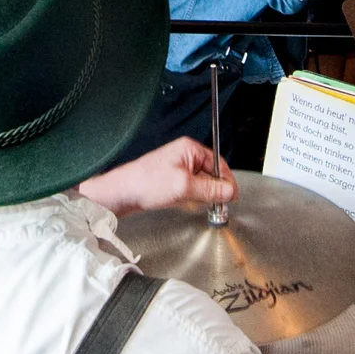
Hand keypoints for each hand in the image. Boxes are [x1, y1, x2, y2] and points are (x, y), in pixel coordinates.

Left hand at [77, 137, 233, 216]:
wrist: (122, 192)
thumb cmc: (146, 183)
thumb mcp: (184, 187)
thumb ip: (210, 189)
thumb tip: (229, 191)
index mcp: (190, 149)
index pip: (219, 163)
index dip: (227, 181)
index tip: (231, 197)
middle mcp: (185, 155)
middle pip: (211, 173)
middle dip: (215, 189)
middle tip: (218, 204)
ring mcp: (178, 166)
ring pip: (201, 181)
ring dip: (203, 194)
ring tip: (200, 203)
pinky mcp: (171, 178)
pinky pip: (191, 187)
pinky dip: (193, 196)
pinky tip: (187, 203)